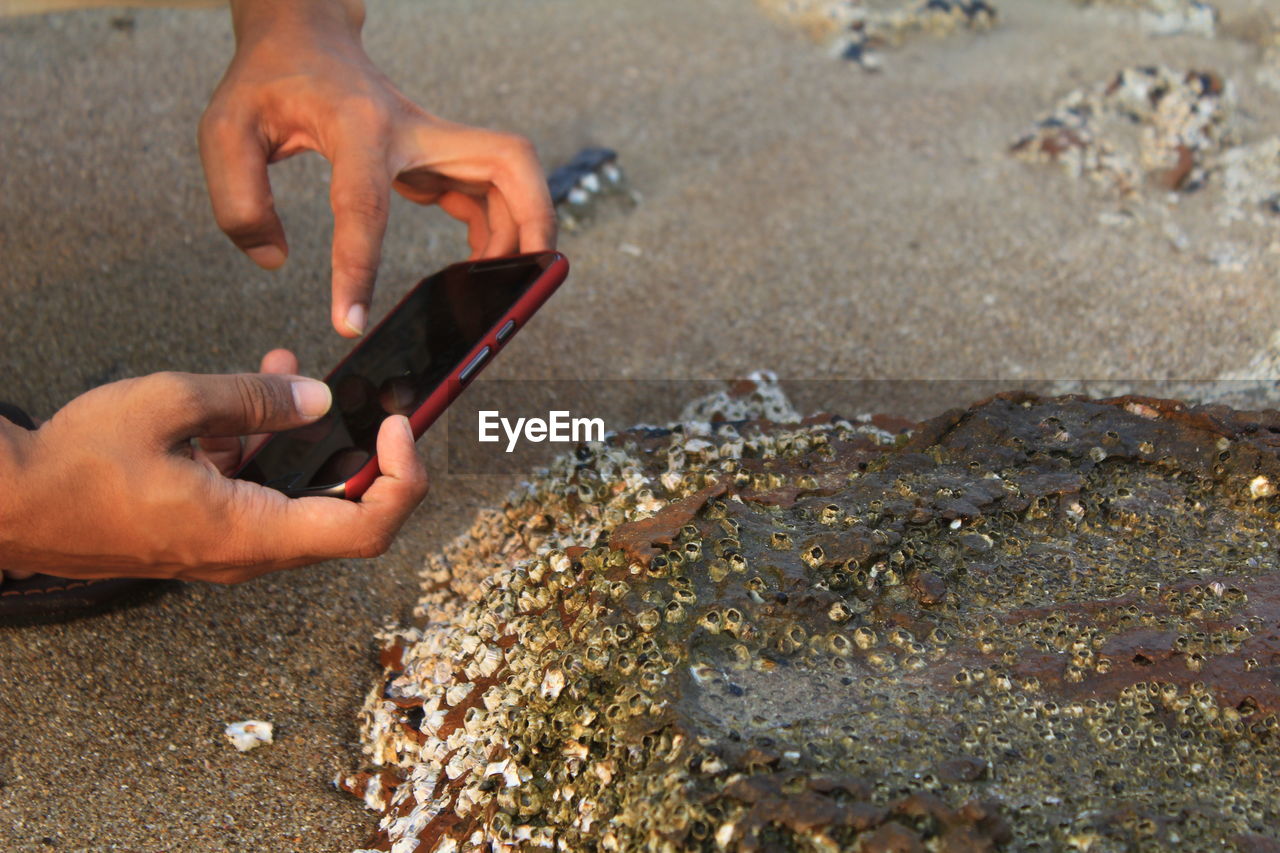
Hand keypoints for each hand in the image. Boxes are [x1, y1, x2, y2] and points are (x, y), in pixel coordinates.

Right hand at [0, 350, 428, 582]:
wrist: (7, 504)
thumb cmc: (74, 465)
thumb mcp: (170, 405)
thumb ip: (253, 399)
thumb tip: (318, 398)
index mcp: (250, 532)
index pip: (366, 529)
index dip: (401, 479)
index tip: (398, 426)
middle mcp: (248, 551)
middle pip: (344, 514)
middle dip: (366, 452)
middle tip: (378, 402)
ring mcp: (226, 544)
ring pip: (296, 493)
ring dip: (307, 437)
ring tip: (293, 372)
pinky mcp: (203, 529)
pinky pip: (255, 490)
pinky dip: (264, 445)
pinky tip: (248, 391)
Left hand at [199, 0, 556, 337]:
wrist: (303, 38)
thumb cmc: (268, 80)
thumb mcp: (225, 131)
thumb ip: (238, 201)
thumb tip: (273, 259)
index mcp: (356, 125)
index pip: (366, 203)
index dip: (359, 268)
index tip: (351, 321)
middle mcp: (411, 129)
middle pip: (508, 162)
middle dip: (532, 221)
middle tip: (528, 278)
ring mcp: (434, 140)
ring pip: (510, 179)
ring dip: (520, 231)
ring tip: (496, 285)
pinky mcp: (438, 156)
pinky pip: (489, 195)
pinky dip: (497, 232)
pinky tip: (477, 265)